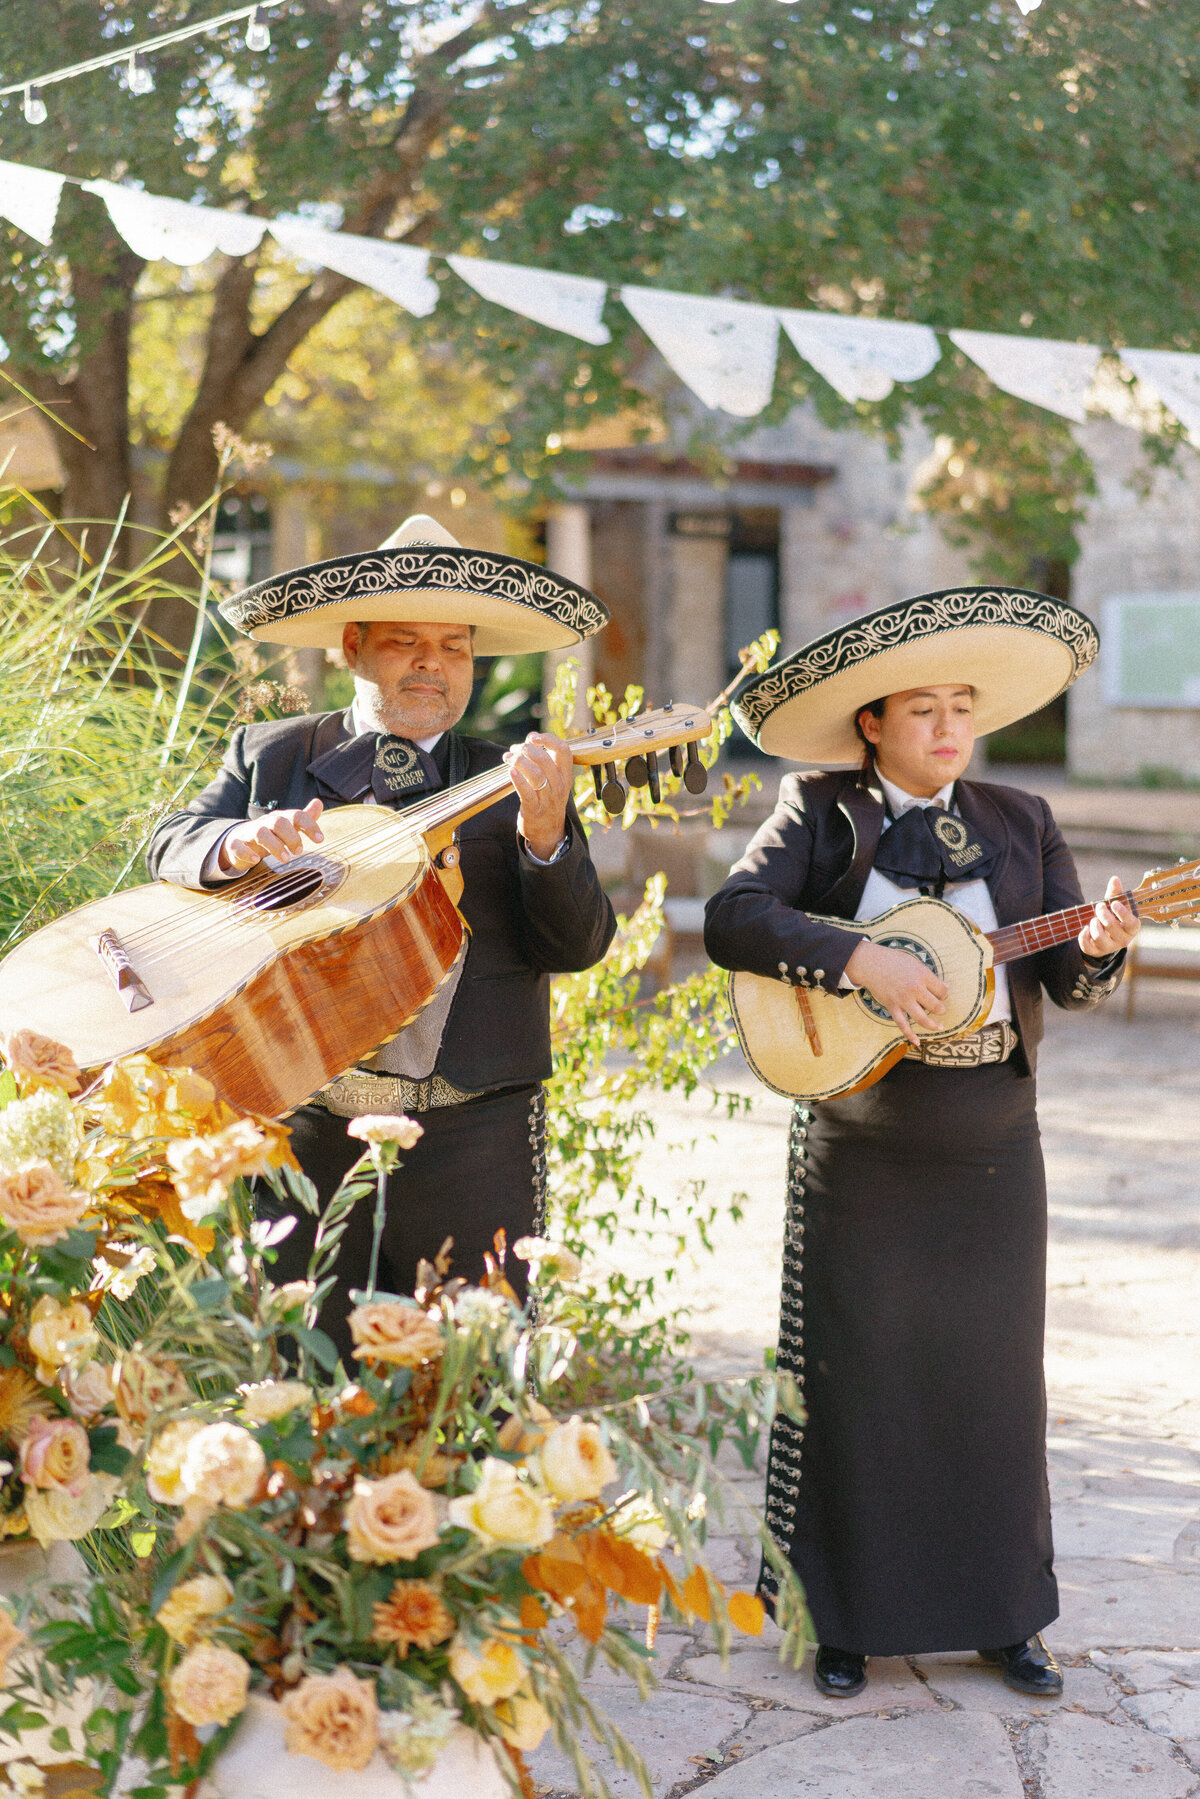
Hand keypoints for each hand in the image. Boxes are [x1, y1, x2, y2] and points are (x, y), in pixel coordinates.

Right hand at [217, 799, 324, 872]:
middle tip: (299, 851)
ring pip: (261, 833)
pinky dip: (247, 853)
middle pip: (279, 822)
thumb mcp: (287, 827)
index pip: (296, 816)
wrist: (239, 840)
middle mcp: (265, 823)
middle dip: (292, 837)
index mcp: (279, 819)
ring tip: (286, 859)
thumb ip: (304, 818)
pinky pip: (238, 846)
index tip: (320, 839)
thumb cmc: (269, 835)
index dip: (309, 825)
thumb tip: (319, 803)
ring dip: (275, 846)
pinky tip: (255, 860)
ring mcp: (249, 833)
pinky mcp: (235, 845)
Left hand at [505, 732, 573, 861]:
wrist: (548, 832)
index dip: (548, 739)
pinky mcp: (534, 810)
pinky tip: (510, 771)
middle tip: (514, 749)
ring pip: (536, 774)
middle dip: (526, 750)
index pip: (564, 751)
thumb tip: (530, 739)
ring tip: (508, 758)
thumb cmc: (547, 800)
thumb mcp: (555, 781)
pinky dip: (517, 780)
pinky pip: (526, 793)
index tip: (532, 737)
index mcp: (566, 776)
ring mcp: (548, 799)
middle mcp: (559, 786)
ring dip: (519, 762)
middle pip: (545, 760)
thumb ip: (545, 761)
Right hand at [845, 939, 948, 1048]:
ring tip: (939, 1027)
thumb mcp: (915, 963)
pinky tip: (917, 1042)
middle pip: (936, 1006)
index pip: (942, 991)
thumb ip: (929, 976)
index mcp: (922, 975)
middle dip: (942, 1010)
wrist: (871, 964)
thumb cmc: (894, 961)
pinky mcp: (892, 1006)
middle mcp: (914, 988)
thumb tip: (944, 988)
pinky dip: (910, 1035)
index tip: (941, 994)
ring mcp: (903, 999)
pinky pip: (903, 1024)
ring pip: (922, 1019)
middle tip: (941, 1010)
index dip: (944, 994)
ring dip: (933, 1025)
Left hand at [1079, 874, 1139, 959]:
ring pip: (1099, 937)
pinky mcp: (1096, 952)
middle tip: (1099, 906)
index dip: (1123, 913)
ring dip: (1094, 925)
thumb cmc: (1113, 916)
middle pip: (1112, 926)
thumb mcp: (1115, 905)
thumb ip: (1115, 893)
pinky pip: (1087, 946)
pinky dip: (1083, 936)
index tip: (1114, 903)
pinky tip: (1084, 928)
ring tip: (1093, 919)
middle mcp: (1123, 940)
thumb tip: (1115, 879)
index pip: (1132, 923)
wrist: (1104, 935)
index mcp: (1131, 928)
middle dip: (1103, 913)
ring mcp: (1109, 947)